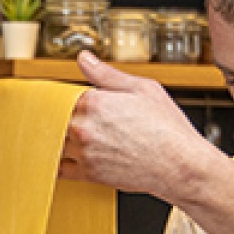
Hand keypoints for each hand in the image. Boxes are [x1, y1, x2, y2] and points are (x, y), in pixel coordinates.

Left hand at [60, 52, 214, 201]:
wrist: (181, 166)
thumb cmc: (168, 129)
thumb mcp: (143, 89)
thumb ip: (107, 74)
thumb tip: (84, 59)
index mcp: (93, 101)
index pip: (60, 95)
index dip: (64, 97)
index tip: (66, 99)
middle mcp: (84, 127)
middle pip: (52, 119)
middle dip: (58, 117)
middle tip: (68, 118)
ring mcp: (84, 152)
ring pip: (52, 143)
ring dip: (55, 138)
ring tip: (65, 136)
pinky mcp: (88, 174)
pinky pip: (58, 169)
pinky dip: (54, 163)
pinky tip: (60, 158)